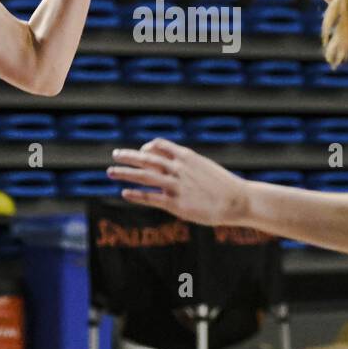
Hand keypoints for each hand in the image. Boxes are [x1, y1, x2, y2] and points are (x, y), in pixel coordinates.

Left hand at [107, 138, 249, 225]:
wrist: (237, 200)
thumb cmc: (223, 185)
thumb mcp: (205, 167)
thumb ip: (188, 165)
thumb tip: (174, 165)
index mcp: (186, 156)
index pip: (158, 145)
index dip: (146, 148)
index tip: (140, 151)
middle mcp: (178, 168)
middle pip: (146, 158)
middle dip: (128, 156)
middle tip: (114, 155)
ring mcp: (176, 185)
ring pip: (144, 176)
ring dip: (125, 173)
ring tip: (110, 172)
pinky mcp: (176, 203)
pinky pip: (150, 197)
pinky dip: (135, 195)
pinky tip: (124, 193)